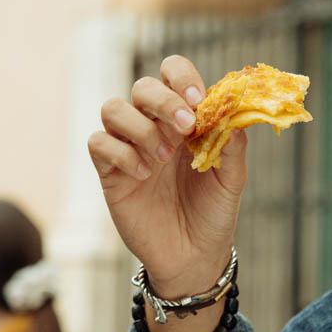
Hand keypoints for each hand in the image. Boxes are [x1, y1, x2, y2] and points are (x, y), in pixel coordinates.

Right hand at [88, 54, 243, 294]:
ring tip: (163, 157)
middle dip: (163, 100)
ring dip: (140, 128)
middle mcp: (153, 126)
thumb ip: (231, 144)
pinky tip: (143, 176)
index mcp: (184, 119)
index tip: (198, 100)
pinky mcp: (109, 172)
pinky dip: (121, 153)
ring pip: (113, 108)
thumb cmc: (213, 214)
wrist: (193, 257)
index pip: (172, 74)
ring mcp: (129, 148)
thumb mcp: (231, 179)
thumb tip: (231, 110)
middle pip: (143, 86)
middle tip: (185, 127)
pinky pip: (99, 143)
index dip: (181, 77)